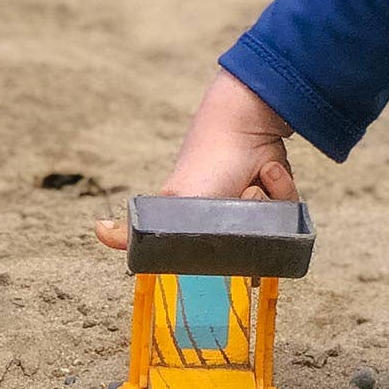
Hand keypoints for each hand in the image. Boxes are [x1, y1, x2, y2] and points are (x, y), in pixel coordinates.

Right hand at [92, 71, 295, 251]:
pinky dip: (282, 190)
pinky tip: (268, 171)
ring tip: (251, 181)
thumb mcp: (173, 201)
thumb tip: (97, 232)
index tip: (224, 243)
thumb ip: (133, 229)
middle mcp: (227, 224)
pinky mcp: (277, 196)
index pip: (215, 262)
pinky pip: (290, 211)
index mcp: (199, 230)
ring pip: (273, 230)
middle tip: (236, 203)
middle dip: (247, 229)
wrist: (246, 126)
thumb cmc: (206, 166)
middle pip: (251, 249)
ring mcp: (254, 211)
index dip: (224, 257)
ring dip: (266, 204)